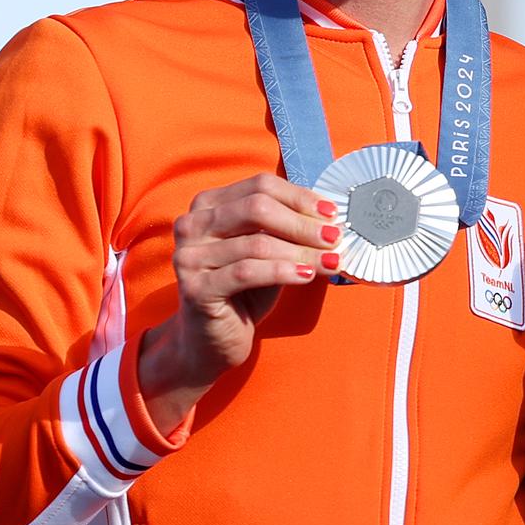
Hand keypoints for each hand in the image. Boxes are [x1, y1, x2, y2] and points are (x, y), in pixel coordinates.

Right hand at [137, 173, 337, 430]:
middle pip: (257, 208)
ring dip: (302, 251)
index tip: (332, 214)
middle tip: (335, 237)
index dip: (300, 197)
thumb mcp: (268, 249)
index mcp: (209, 205)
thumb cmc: (245, 289)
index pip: (260, 186)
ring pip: (257, 243)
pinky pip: (246, 272)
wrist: (212, 338)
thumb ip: (287, 227)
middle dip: (303, 223)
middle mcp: (192, 225)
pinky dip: (282, 271)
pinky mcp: (194, 288)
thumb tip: (332, 216)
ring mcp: (189, 256)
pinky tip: (307, 275)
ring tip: (332, 261)